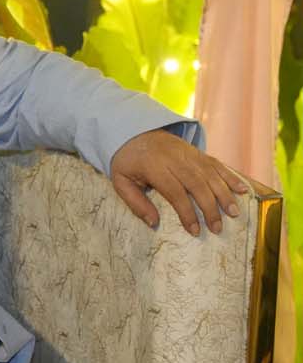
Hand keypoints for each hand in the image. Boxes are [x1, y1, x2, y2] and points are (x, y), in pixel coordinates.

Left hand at [109, 129, 250, 235]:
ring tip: (234, 213)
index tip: (195, 231)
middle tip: (217, 228)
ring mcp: (188, 153)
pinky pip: (216, 164)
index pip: (174, 192)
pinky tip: (242, 190)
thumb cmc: (127, 161)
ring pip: (211, 174)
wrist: (134, 131)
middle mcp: (174, 158)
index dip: (187, 212)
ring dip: (224, 194)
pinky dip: (231, 176)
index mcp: (154, 166)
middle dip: (210, 208)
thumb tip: (153, 223)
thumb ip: (136, 203)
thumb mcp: (121, 181)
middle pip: (197, 184)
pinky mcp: (197, 151)